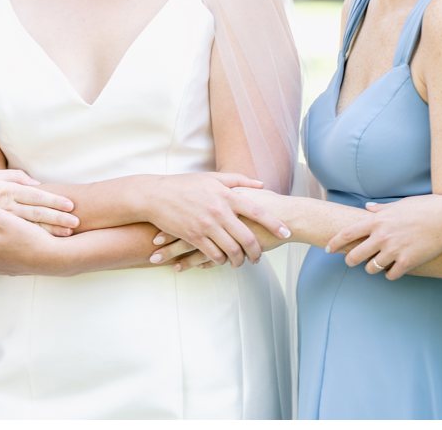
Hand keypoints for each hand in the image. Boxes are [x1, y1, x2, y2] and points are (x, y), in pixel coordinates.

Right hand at [0, 170, 78, 237]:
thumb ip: (15, 177)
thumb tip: (35, 182)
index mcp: (6, 192)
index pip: (36, 196)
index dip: (54, 200)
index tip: (70, 204)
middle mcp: (7, 208)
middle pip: (37, 213)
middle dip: (58, 217)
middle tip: (76, 221)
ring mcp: (4, 224)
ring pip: (32, 227)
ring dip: (51, 230)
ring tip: (69, 232)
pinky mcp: (0, 236)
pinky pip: (21, 238)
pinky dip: (37, 240)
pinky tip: (50, 242)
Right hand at [139, 173, 267, 267]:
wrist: (155, 196)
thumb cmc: (185, 184)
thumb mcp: (213, 178)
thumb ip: (239, 181)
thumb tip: (261, 185)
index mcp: (227, 196)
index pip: (258, 212)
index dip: (275, 224)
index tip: (286, 233)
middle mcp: (220, 211)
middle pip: (247, 237)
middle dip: (257, 251)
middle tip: (259, 257)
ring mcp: (206, 226)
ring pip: (231, 250)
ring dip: (239, 260)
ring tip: (242, 262)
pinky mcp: (193, 237)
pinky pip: (212, 255)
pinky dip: (220, 260)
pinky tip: (222, 261)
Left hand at [326, 195, 441, 279]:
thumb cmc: (427, 208)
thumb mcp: (401, 204)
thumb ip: (381, 209)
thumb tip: (367, 208)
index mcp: (378, 221)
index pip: (347, 234)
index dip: (335, 243)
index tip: (328, 249)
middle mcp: (382, 236)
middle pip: (355, 256)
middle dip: (350, 260)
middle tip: (353, 261)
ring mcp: (394, 250)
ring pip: (371, 268)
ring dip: (372, 268)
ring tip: (378, 264)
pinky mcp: (407, 262)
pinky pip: (390, 275)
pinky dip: (390, 274)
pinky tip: (395, 269)